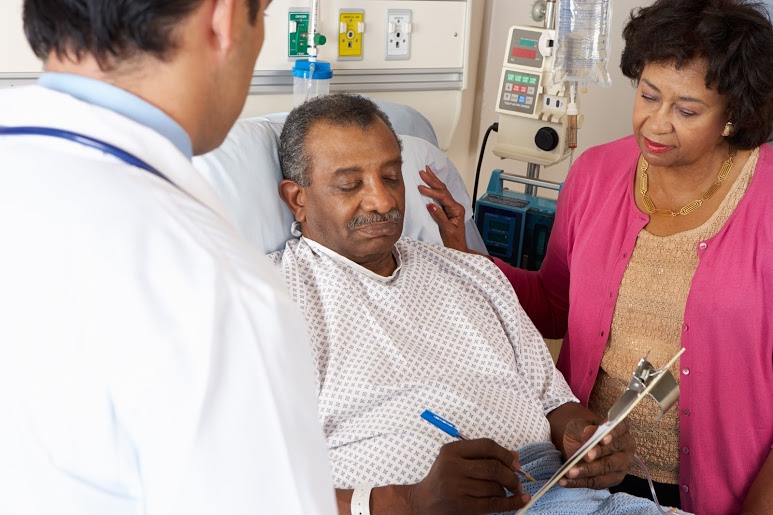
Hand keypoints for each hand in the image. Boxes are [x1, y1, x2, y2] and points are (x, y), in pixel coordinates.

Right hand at [406, 439, 529, 514]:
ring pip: (494, 487)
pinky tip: (521, 500)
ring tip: (505, 491)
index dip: (505, 453)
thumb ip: (484, 456)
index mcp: (451, 451)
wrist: (424, 502)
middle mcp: (452, 467)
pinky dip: (511, 502)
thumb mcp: (458, 460)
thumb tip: (515, 457)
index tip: (515, 463)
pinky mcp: (463, 506)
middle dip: (511, 475)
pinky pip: (494, 504)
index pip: (486, 445)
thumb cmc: (445, 478)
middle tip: (517, 481)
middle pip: (493, 467)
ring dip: (506, 490)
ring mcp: (457, 488)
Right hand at [417, 166, 469, 252]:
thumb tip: (431, 205)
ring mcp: (452, 207)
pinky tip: (431, 182)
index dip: (432, 191)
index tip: (421, 187)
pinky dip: (435, 187)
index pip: (443, 197)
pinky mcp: (448, 209)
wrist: (458, 249)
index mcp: (457, 210)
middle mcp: (455, 206)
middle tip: (423, 171)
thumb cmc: (454, 242)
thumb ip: (440, 217)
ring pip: (442, 190)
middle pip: (443, 190)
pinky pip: (441, 195)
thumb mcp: (447, 230)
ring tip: (426, 171)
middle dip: (432, 180)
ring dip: (434, 180)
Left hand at [558, 419, 634, 489]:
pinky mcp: (614, 479)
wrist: (578, 447)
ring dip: (587, 471)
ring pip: (606, 469)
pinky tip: (566, 481)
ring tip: (570, 472)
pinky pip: (597, 482)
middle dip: (598, 454)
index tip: (602, 439)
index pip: (620, 428)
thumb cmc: (582, 434)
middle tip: (585, 456)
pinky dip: (580, 482)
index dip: (613, 434)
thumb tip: (588, 431)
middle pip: (613, 451)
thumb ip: (582, 428)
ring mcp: (622, 465)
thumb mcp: (577, 426)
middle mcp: (626, 447)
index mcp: (620, 429)